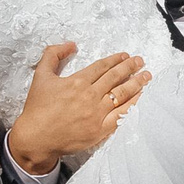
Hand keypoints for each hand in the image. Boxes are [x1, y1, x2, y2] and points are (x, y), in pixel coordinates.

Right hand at [4, 43, 148, 174]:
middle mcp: (90, 95)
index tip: (125, 56)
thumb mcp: (40, 75)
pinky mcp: (100, 129)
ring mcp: (97, 113)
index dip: (115, 59)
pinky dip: (133, 104)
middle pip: (115, 77)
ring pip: (122, 93)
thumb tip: (71, 44)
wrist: (36, 138)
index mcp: (77, 81)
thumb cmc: (37, 108)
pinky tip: (140, 97)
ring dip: (136, 83)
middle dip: (130, 67)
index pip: (102, 67)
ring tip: (146, 75)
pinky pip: (122, 114)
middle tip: (140, 61)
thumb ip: (53, 55)